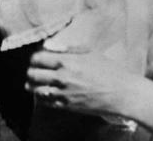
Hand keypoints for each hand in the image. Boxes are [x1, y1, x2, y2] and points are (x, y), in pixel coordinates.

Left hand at [26, 46, 152, 121]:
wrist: (121, 93)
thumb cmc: (108, 70)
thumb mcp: (89, 52)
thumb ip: (67, 49)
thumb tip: (49, 46)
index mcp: (66, 61)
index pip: (37, 58)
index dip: (35, 58)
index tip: (37, 59)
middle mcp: (61, 77)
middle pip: (32, 74)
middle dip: (31, 71)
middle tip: (34, 70)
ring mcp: (63, 93)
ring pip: (35, 89)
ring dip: (33, 85)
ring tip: (35, 82)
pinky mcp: (66, 106)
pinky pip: (45, 102)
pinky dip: (42, 96)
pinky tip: (45, 92)